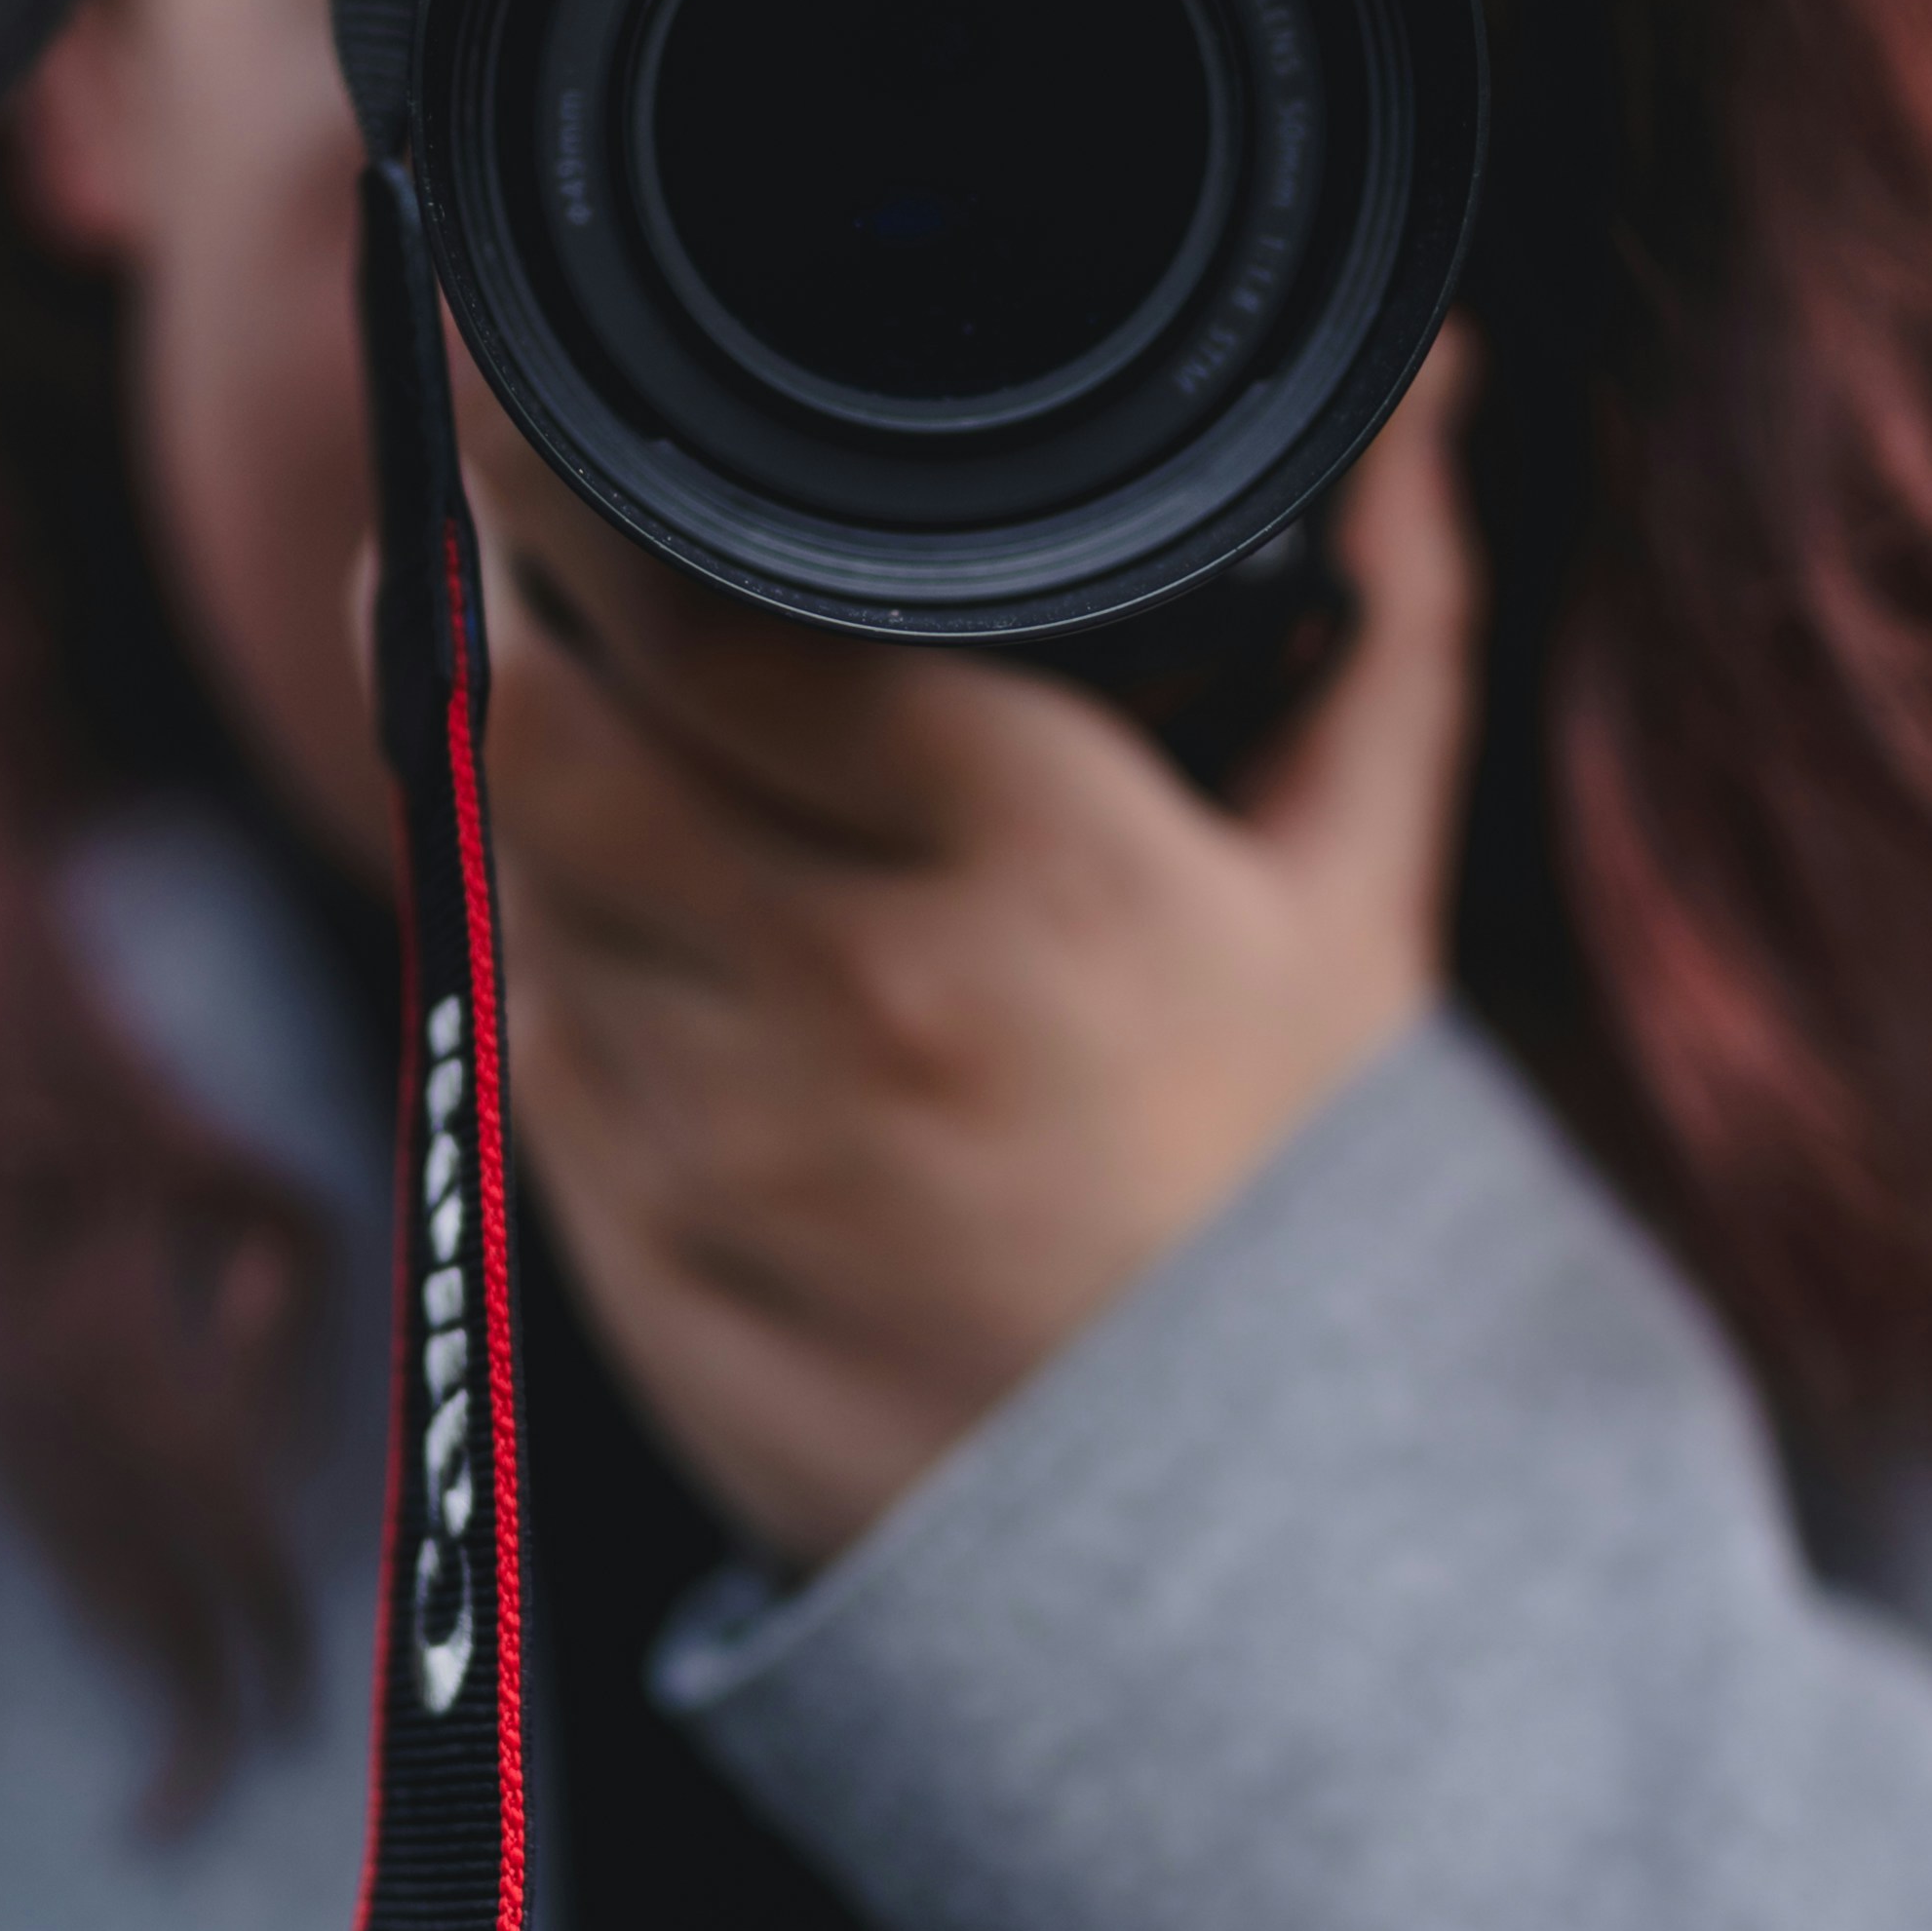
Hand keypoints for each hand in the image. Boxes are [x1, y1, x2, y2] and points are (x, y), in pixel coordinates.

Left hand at [468, 339, 1477, 1565]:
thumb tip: (1434, 373)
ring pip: (510, 865)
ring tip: (567, 666)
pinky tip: (630, 885)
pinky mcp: (620, 1238)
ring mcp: (710, 1131)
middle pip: (538, 723)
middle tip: (504, 490)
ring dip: (514, 756)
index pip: (697, 616)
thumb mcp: (1362, 890)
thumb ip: (1385, 602)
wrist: (1233, 1558)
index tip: (525, 372)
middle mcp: (844, 998)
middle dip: (497, 592)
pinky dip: (548, 927)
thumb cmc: (1293, 1185)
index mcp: (1029, 873)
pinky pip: (527, 1016)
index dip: (560, 478)